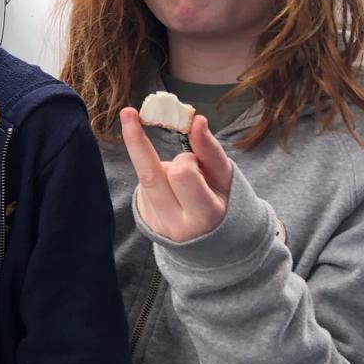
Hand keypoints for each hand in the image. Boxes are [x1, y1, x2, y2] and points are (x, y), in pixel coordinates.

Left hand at [120, 109, 233, 242]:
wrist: (213, 242)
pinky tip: (170, 189)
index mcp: (206, 215)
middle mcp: (178, 225)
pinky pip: (142, 188)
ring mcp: (158, 226)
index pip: (182, 174)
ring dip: (157, 166)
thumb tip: (196, 120)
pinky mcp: (146, 222)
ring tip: (177, 176)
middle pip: (151, 175)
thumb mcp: (225, 178)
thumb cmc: (224, 201)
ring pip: (144, 179)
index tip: (183, 143)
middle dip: (147, 147)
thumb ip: (210, 150)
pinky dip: (155, 178)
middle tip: (137, 120)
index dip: (185, 157)